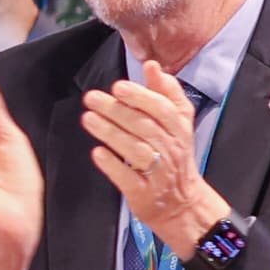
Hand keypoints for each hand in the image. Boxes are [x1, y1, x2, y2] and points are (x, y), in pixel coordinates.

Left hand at [79, 60, 229, 257]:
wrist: (181, 204)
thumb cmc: (173, 157)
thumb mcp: (177, 124)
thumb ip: (165, 93)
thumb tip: (152, 65)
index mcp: (179, 130)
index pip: (164, 110)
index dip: (141, 97)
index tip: (118, 87)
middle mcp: (172, 150)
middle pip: (145, 127)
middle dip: (117, 110)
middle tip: (92, 99)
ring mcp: (159, 173)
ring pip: (136, 150)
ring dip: (111, 133)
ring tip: (88, 119)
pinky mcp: (144, 193)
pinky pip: (128, 177)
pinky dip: (112, 164)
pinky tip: (97, 152)